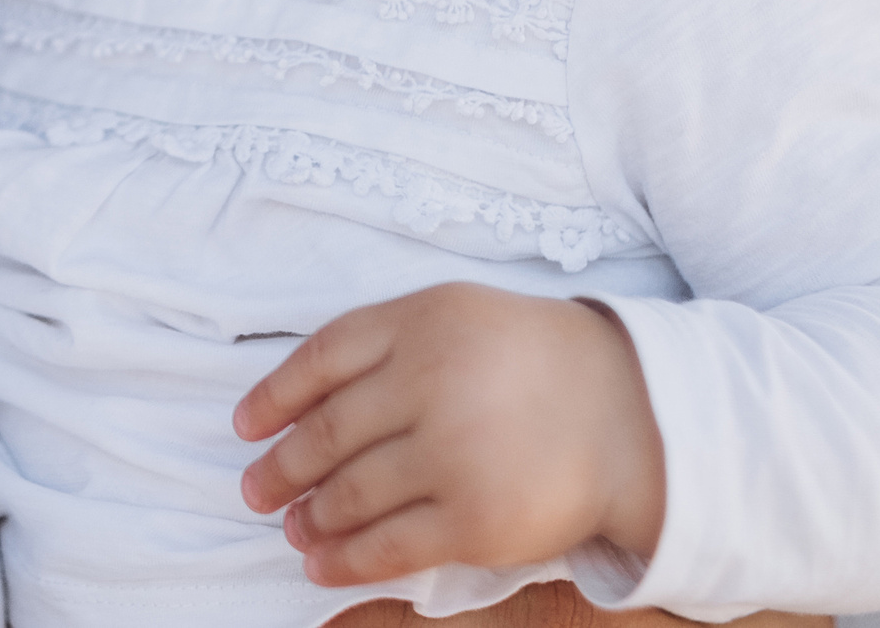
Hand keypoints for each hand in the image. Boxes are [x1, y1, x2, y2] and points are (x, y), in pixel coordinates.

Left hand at [235, 284, 665, 588]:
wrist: (634, 415)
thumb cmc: (534, 361)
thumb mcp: (460, 314)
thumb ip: (387, 340)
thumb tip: (299, 397)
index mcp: (423, 321)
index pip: (322, 358)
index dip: (274, 395)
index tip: (245, 426)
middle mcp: (432, 382)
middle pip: (329, 432)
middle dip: (283, 467)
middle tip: (255, 488)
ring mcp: (452, 453)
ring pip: (351, 493)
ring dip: (310, 516)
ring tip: (293, 527)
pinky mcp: (475, 519)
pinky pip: (389, 546)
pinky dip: (344, 560)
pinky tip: (321, 565)